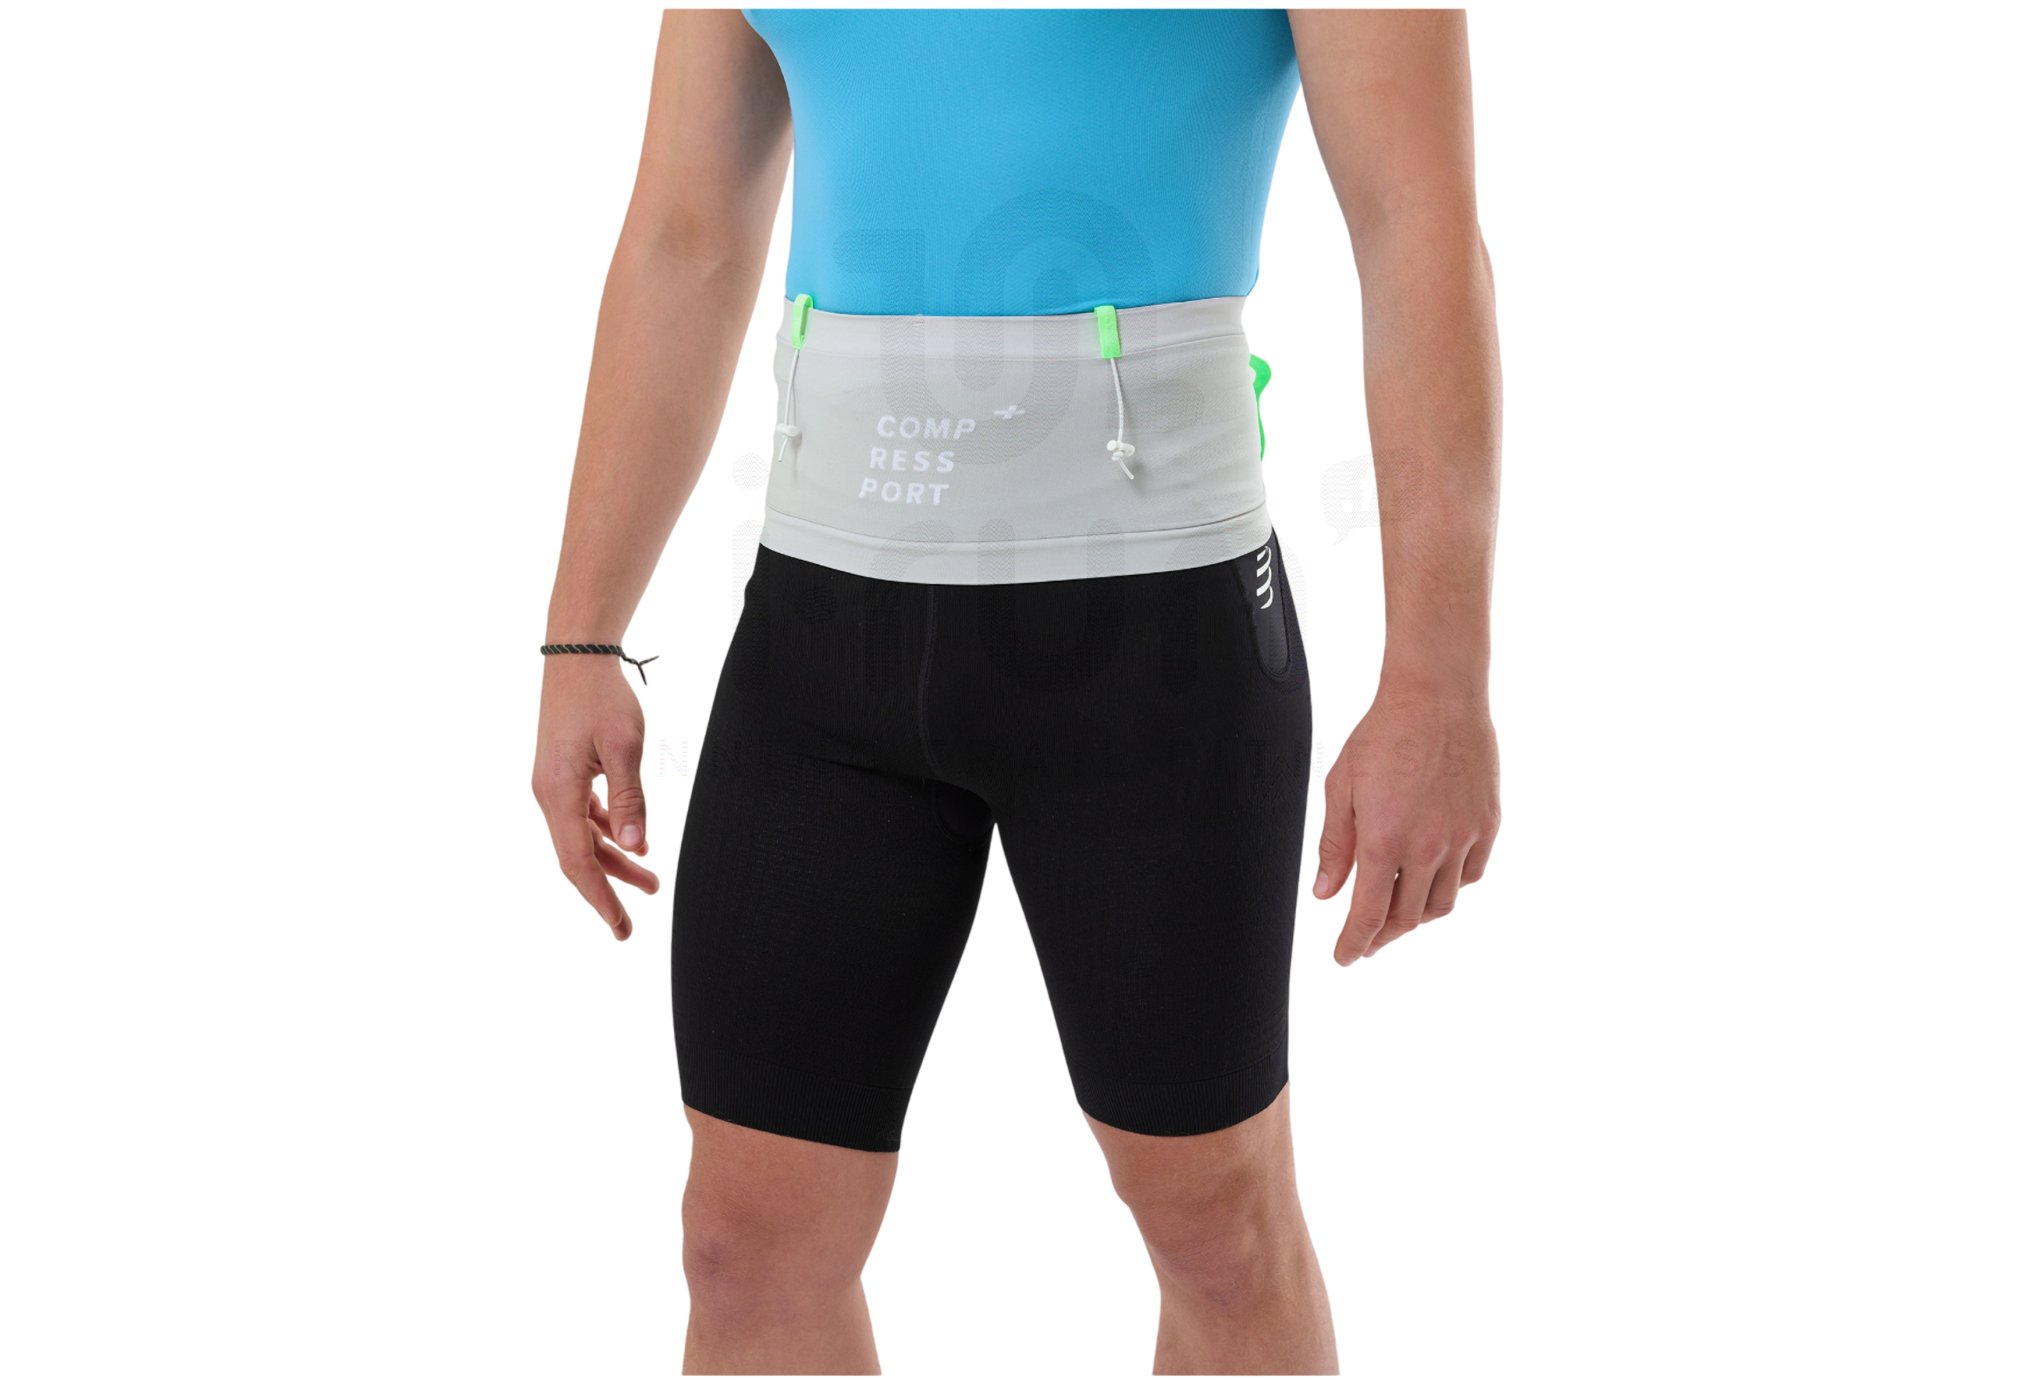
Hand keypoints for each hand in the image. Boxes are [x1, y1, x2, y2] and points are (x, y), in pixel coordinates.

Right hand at [532, 656, 658, 939]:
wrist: (577, 656)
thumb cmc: (601, 697)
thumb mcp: (624, 747)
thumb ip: (630, 799)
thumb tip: (638, 847)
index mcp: (558, 793)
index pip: (577, 862)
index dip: (599, 897)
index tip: (619, 927)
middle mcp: (549, 795)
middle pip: (577, 856)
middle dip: (606, 891)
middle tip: (629, 926)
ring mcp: (554, 784)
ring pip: (583, 837)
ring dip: (614, 861)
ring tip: (651, 883)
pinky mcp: (563, 773)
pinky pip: (584, 816)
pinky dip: (607, 833)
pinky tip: (634, 842)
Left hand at [1313, 682, 1499, 963]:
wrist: (1437, 697)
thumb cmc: (1385, 734)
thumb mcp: (1341, 787)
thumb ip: (1335, 845)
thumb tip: (1327, 892)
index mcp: (1385, 840)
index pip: (1368, 914)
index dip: (1354, 943)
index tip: (1346, 957)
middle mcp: (1428, 847)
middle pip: (1408, 917)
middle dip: (1384, 936)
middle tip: (1367, 940)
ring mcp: (1463, 838)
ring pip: (1443, 903)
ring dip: (1418, 916)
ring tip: (1398, 912)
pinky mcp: (1487, 824)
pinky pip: (1471, 875)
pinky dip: (1451, 887)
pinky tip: (1434, 880)